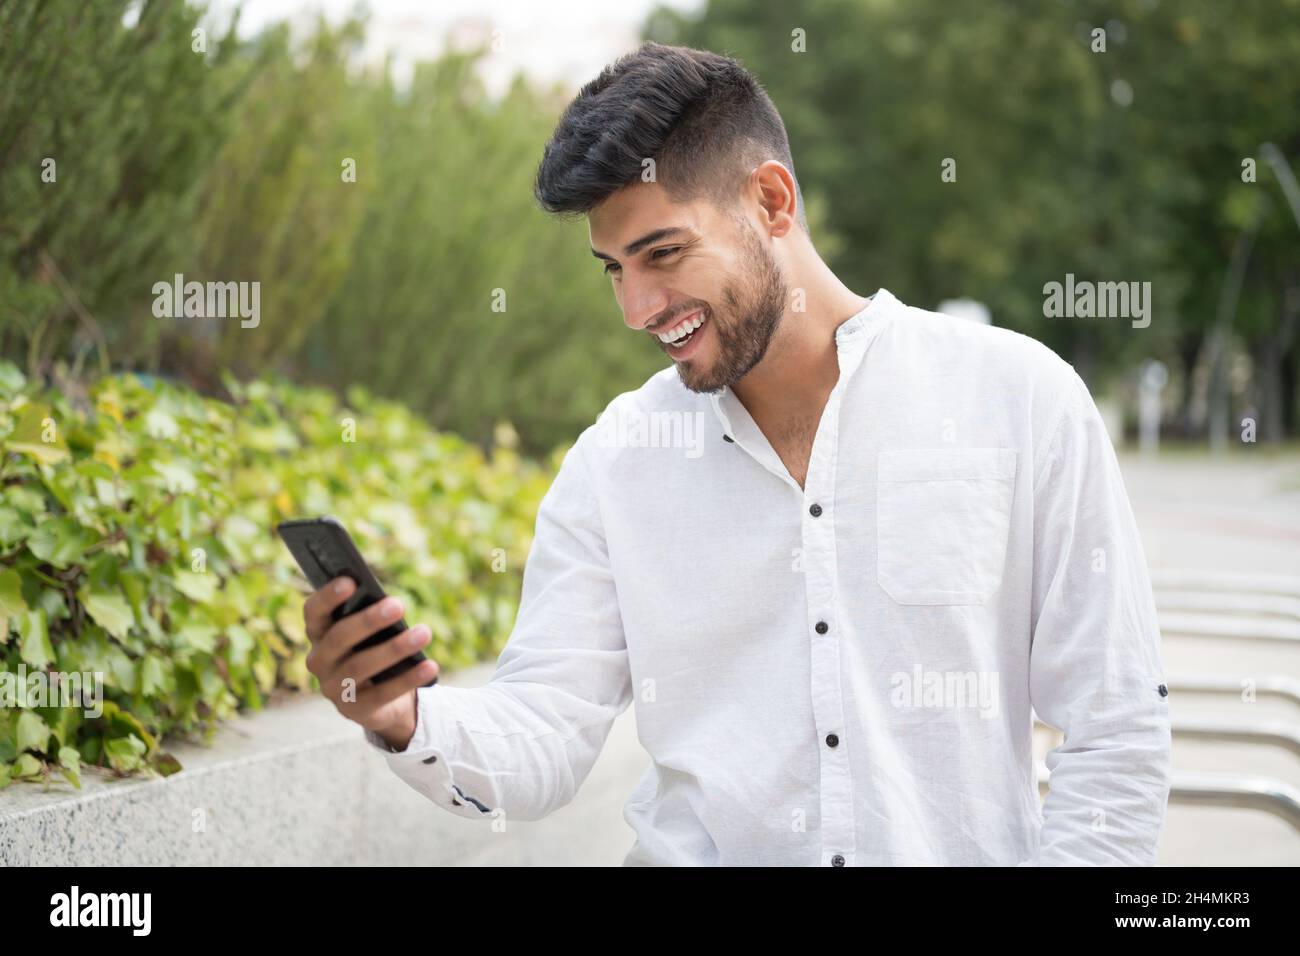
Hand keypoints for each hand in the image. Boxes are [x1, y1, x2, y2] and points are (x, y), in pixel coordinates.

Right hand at [302, 576, 439, 750]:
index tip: (351, 580)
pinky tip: (430, 666)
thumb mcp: (371, 634)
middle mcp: (319, 661)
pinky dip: (408, 679)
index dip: (328, 596)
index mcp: (319, 634)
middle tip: (399, 605)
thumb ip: (372, 619)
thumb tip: (392, 605)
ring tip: (424, 633)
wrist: (382, 702)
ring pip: (361, 666)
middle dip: (369, 620)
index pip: (313, 612)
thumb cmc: (375, 651)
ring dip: (395, 648)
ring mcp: (333, 688)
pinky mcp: (354, 711)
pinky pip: (382, 694)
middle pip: (339, 638)